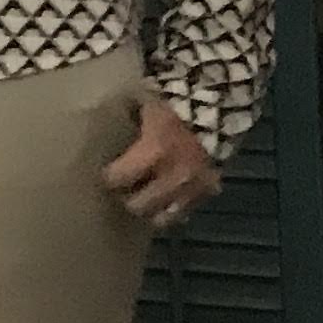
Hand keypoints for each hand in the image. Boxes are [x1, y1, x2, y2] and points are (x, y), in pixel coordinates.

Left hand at [103, 96, 219, 228]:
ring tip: (142, 200)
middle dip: (127, 198)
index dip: (108, 177)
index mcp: (154, 152)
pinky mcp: (208, 191)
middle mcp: (173, 176)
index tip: (105, 174)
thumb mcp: (147, 109)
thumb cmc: (176, 105)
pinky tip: (164, 200)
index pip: (118, 178)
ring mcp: (193, 187)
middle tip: (122, 191)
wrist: (218, 109)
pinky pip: (185, 211)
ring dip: (150, 210)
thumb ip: (127, 125)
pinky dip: (172, 208)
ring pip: (164, 217)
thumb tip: (104, 131)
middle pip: (139, 205)